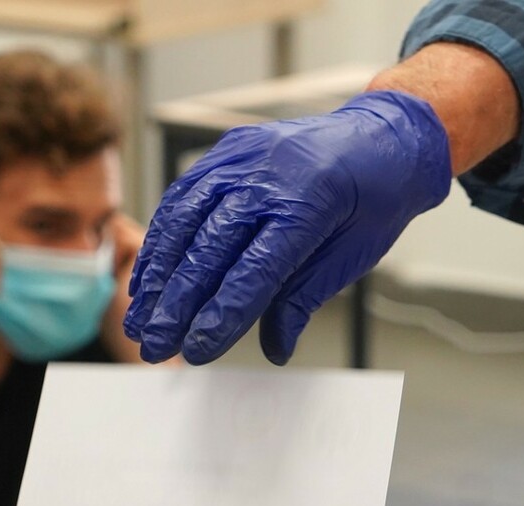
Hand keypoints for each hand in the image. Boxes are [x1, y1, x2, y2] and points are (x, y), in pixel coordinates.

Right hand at [125, 90, 450, 364]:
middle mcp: (271, 174)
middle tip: (156, 345)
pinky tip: (148, 277)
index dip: (221, 314)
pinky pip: (182, 198)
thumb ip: (303, 301)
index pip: (255, 270)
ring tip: (140, 319)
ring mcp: (244, 157)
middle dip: (177, 304)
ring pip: (185, 220)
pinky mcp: (227, 152)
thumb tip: (274, 349)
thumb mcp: (351, 257)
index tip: (197, 351)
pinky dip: (161, 240)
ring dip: (157, 276)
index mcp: (313, 203)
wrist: (383, 137)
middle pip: (211, 247)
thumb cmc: (373, 200)